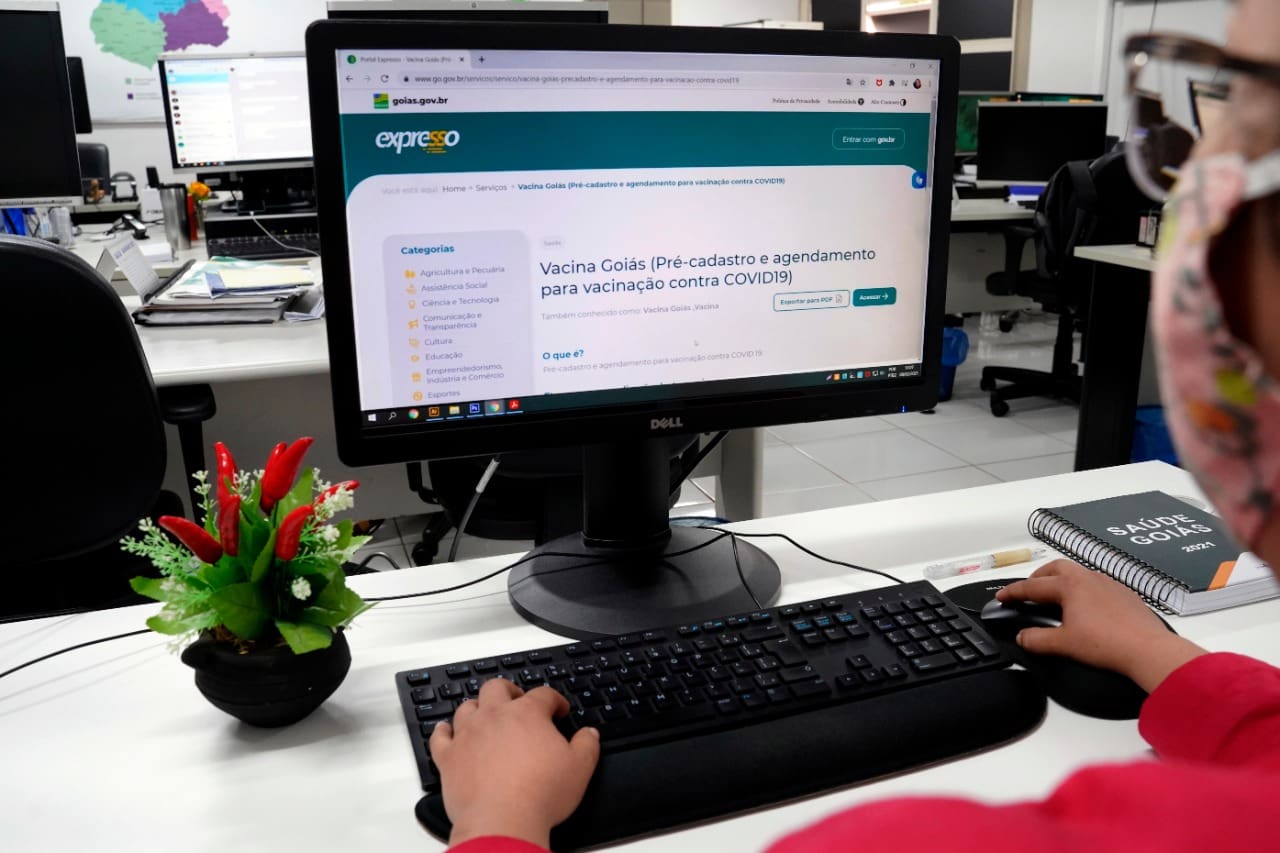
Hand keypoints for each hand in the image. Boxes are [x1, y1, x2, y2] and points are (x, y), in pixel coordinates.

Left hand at [429, 678, 599, 848]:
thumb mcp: (579, 769)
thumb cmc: (540, 794)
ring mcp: (468, 735)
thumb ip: (587, 745)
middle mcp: (495, 716)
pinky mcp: (449, 757)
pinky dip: (443, 731)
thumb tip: (589, 734)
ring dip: (477, 707)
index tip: (559, 710)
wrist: (502, 821)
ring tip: (485, 715)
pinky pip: (439, 737)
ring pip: (467, 707)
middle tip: (517, 701)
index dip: (554, 700)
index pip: (543, 694)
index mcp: (527, 714)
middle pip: (497, 688)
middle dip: (509, 691)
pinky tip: (446, 731)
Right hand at [996, 559, 1206, 692]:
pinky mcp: (1125, 593)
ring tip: (1056, 596)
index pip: (1033, 586)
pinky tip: (1086, 605)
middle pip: (1055, 569)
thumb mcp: (1063, 644)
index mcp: (1069, 586)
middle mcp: (1089, 578)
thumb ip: (1037, 640)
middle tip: (1029, 590)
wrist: (1147, 649)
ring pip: (1078, 573)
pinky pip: (1097, 583)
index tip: (1002, 596)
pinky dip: (1083, 589)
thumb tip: (1023, 637)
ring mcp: (1109, 583)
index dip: (1014, 592)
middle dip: (1038, 577)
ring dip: (1062, 580)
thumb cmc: (1108, 643)